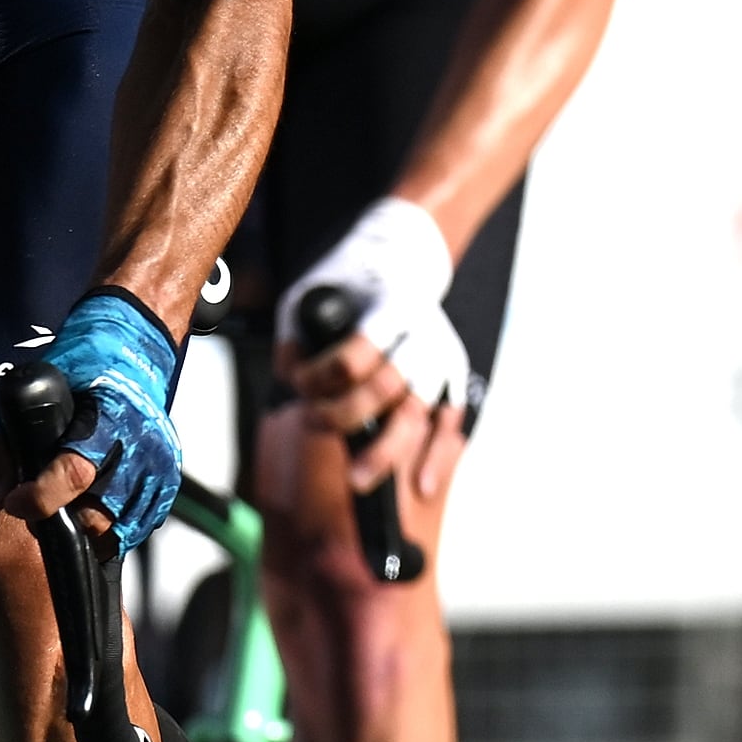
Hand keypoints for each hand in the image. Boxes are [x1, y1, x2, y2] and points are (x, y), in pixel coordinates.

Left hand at [0, 291, 182, 552]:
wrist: (131, 352)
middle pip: (95, 513)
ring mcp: (158, 467)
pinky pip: (135, 527)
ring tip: (67, 499)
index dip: (40, 497)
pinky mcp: (167, 483)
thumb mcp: (26, 390)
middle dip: (60, 517)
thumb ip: (1, 444)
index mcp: (108, 414)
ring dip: (84, 525)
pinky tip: (93, 501)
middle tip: (39, 501)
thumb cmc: (78, 370)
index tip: (15, 503)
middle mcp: (140, 444)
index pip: (74, 472)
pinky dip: (110, 525)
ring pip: (115, 529)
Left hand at [277, 198, 464, 454]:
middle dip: (343, 416)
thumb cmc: (352, 278)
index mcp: (388, 307)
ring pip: (419, 414)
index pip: (354, 357)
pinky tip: (419, 485)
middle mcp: (422, 335)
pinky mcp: (452, 375)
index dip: (318, 379)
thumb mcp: (310, 292)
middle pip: (387, 390)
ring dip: (386, 451)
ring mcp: (441, 357)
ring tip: (356, 479)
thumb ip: (295, 336)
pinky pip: (449, 422)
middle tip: (312, 422)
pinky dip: (437, 456)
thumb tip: (289, 379)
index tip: (298, 382)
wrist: (405, 256)